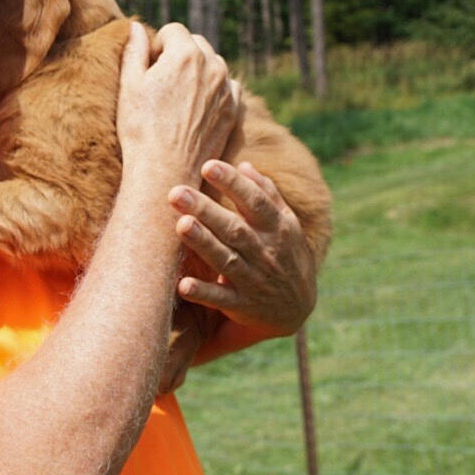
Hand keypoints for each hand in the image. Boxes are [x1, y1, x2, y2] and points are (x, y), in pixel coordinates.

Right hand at [113, 19, 245, 196]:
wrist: (165, 171)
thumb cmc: (141, 130)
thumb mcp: (130, 87)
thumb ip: (134, 51)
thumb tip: (136, 26)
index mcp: (185, 53)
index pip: (173, 31)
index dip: (157, 47)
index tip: (149, 69)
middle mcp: (212, 63)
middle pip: (196, 43)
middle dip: (179, 56)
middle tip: (162, 86)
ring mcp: (226, 86)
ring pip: (213, 64)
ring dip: (198, 72)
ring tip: (179, 100)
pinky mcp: (233, 109)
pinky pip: (227, 86)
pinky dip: (215, 90)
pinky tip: (197, 109)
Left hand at [169, 154, 319, 335]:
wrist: (297, 309)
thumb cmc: (286, 256)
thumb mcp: (287, 225)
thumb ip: (267, 195)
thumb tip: (244, 165)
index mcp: (277, 228)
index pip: (254, 201)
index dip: (232, 183)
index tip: (208, 166)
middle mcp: (265, 252)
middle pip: (234, 228)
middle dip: (206, 210)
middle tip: (176, 193)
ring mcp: (253, 280)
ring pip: (225, 259)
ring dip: (203, 243)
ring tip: (181, 225)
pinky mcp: (241, 306)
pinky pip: (220, 299)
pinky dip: (203, 292)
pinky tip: (183, 284)